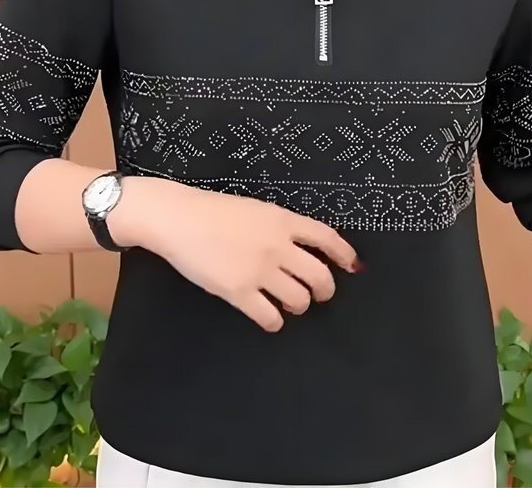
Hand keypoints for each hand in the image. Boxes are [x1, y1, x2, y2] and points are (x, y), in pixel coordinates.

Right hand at [110, 176, 359, 331]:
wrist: (179, 218)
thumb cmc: (214, 211)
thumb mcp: (256, 209)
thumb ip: (280, 227)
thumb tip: (302, 246)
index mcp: (283, 220)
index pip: (327, 237)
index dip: (345, 254)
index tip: (352, 267)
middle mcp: (277, 245)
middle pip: (319, 275)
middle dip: (326, 289)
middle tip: (320, 294)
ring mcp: (259, 270)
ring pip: (299, 299)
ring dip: (300, 305)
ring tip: (291, 304)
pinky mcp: (238, 291)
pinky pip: (269, 316)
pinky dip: (275, 321)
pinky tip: (271, 318)